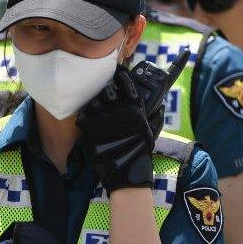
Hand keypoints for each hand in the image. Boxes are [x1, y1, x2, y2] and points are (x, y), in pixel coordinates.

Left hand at [76, 66, 155, 192]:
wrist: (127, 174)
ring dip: (94, 100)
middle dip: (104, 88)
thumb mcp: (151, 132)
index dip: (121, 76)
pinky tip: (86, 115)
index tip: (117, 70)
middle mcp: (119, 112)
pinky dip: (84, 114)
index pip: (126, 84)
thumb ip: (154, 115)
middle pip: (107, 90)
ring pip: (94, 100)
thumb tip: (158, 103)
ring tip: (95, 104)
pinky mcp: (90, 129)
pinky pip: (84, 114)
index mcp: (135, 110)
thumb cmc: (140, 153)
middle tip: (103, 90)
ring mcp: (103, 119)